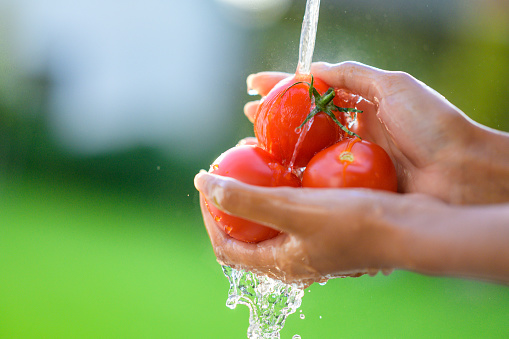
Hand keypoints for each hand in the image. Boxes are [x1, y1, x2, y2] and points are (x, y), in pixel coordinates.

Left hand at [195, 172, 403, 284]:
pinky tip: (291, 168)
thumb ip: (246, 199)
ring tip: (256, 166)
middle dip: (231, 204)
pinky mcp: (329, 231)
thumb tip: (205, 185)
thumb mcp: (293, 209)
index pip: (225, 247)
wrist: (411, 228)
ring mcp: (312, 247)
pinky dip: (285, 191)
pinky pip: (296, 212)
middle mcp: (293, 260)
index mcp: (278, 263)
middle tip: (229, 172)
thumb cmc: (354, 222)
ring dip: (258, 195)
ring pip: (272, 221)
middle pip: (246, 235)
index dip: (209, 216)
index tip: (207, 183)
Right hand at [246, 62, 508, 203]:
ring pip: (304, 154)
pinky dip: (293, 180)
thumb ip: (354, 74)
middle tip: (247, 117)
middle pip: (303, 124)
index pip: (313, 91)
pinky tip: (272, 179)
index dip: (283, 86)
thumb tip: (314, 68)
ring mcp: (350, 162)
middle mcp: (352, 133)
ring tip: (249, 149)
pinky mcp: (353, 189)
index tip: (253, 84)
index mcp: (363, 106)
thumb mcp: (394, 86)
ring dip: (276, 151)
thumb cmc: (432, 125)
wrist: (460, 174)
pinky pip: (316, 182)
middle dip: (274, 119)